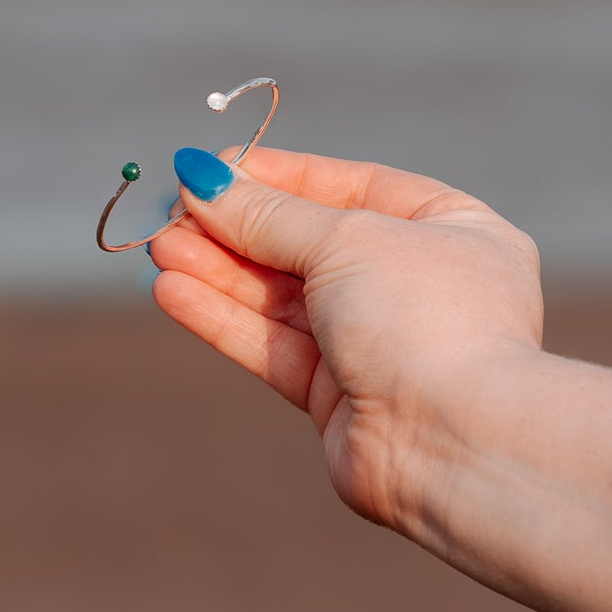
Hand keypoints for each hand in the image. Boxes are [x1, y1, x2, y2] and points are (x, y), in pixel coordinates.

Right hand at [150, 146, 543, 530]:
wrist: (454, 443)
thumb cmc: (423, 318)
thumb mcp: (347, 240)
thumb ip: (270, 215)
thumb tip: (202, 182)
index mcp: (451, 228)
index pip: (351, 186)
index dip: (278, 176)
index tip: (209, 168)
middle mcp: (417, 284)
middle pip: (309, 243)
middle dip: (236, 228)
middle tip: (169, 212)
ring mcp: (379, 342)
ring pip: (283, 297)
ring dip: (219, 271)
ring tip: (158, 247)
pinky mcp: (340, 397)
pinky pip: (274, 344)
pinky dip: (224, 317)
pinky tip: (171, 291)